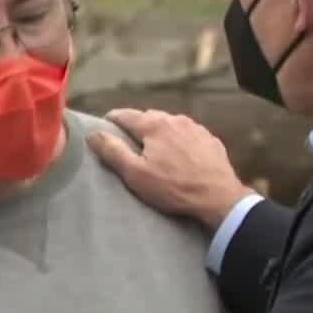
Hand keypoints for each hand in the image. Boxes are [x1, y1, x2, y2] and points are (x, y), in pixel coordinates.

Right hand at [86, 108, 254, 229]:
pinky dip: (178, 140)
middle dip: (136, 126)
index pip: (125, 115)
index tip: (104, 126)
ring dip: (159, 132)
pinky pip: (188, 134)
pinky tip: (179, 155)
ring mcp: (195, 128)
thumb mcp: (136, 174)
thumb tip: (93, 134)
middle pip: (148, 117)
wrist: (218, 198)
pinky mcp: (210, 139)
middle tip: (128, 142)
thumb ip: (113, 151)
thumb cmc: (173, 188)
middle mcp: (175, 119)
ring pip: (170, 124)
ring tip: (154, 149)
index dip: (111, 120)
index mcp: (154, 125)